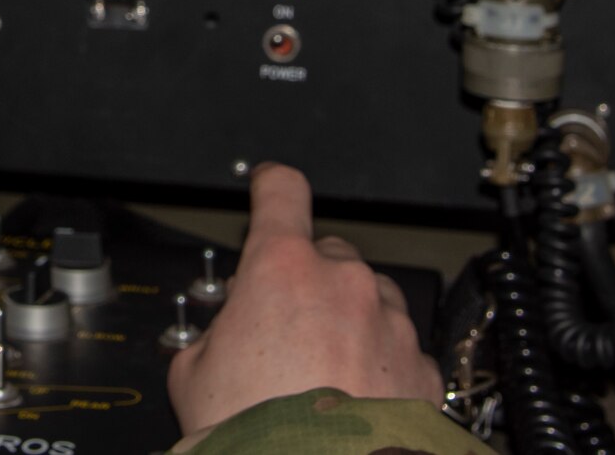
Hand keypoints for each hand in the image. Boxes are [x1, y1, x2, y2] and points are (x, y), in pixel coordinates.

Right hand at [167, 164, 441, 442]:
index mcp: (282, 267)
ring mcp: (390, 323)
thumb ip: (209, 335)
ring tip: (321, 371)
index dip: (271, 184)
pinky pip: (400, 348)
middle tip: (281, 328)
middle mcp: (344, 283)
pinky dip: (380, 363)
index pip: (281, 193)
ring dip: (348, 320)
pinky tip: (354, 396)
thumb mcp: (193, 373)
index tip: (271, 185)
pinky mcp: (422, 368)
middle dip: (305, 282)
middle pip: (326, 255)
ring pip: (369, 298)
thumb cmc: (255, 430)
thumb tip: (214, 342)